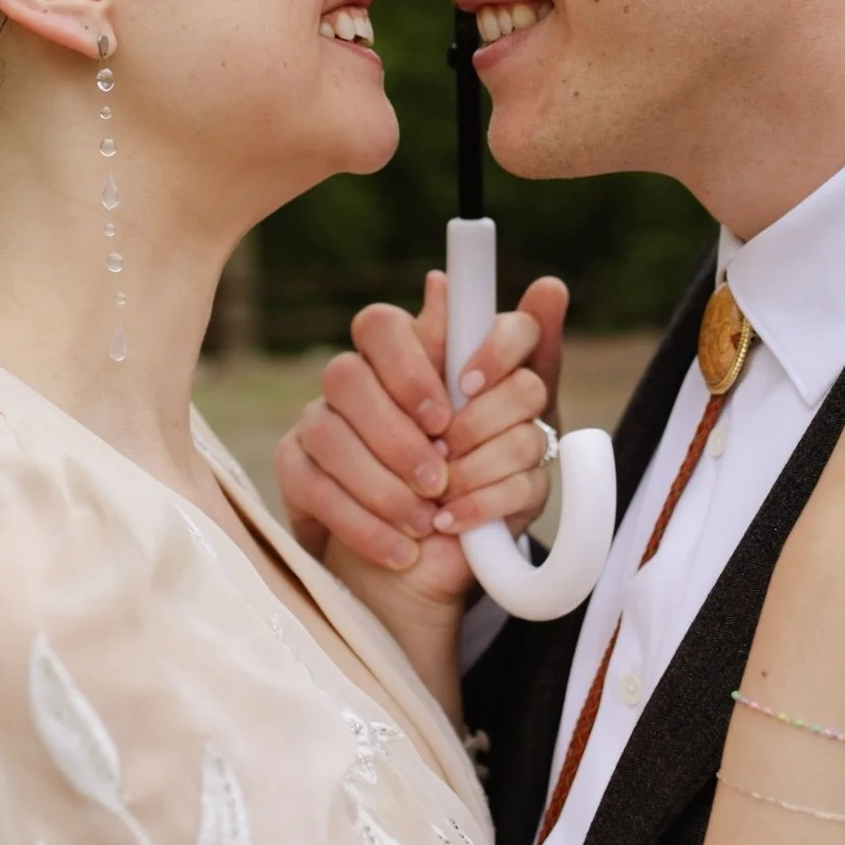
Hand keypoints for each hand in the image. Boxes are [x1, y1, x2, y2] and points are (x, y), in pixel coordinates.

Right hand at [275, 270, 568, 613]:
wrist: (438, 556)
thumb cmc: (484, 474)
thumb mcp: (519, 425)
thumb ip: (528, 361)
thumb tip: (549, 288)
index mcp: (404, 356)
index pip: (385, 325)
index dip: (420, 357)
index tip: (466, 393)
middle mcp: (353, 379)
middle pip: (345, 373)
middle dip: (397, 433)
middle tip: (440, 475)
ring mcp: (317, 421)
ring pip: (325, 431)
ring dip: (382, 484)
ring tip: (426, 520)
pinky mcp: (294, 468)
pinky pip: (312, 488)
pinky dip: (364, 525)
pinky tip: (403, 548)